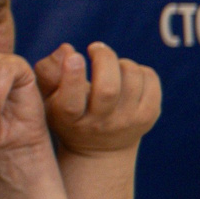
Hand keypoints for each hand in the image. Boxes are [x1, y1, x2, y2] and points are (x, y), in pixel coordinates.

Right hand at [36, 42, 160, 155]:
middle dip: (104, 59)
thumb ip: (48, 72)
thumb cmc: (69, 114)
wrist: (100, 149)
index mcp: (71, 120)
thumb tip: (67, 49)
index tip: (75, 56)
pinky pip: (151, 79)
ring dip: (121, 62)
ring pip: (132, 79)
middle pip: (109, 89)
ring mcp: (128, 121)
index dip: (72, 77)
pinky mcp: (149, 116)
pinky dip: (140, 69)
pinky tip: (127, 75)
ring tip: (111, 66)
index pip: (71, 102)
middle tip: (96, 49)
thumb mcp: (48, 98)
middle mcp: (101, 124)